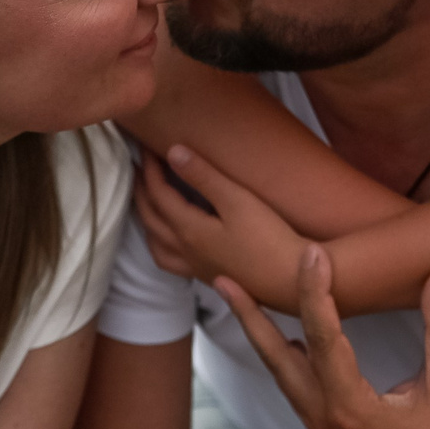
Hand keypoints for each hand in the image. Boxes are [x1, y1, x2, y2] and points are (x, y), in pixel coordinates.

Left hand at [132, 145, 311, 307]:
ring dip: (146, 219)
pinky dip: (160, 245)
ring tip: (146, 201)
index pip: (158, 194)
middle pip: (150, 217)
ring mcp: (195, 267)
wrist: (291, 281)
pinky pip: (170, 261)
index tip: (147, 147)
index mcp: (188, 230)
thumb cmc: (270, 238)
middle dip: (141, 190)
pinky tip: (171, 240)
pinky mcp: (209, 276)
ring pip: (155, 243)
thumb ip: (204, 176)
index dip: (150, 168)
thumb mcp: (238, 200)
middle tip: (138, 167)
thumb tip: (173, 151)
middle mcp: (185, 250)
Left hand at [218, 252, 429, 428]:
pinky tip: (290, 344)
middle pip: (279, 361)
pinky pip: (300, 395)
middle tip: (225, 280)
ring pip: (286, 379)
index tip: (311, 254)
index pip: (323, 339)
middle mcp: (329, 423)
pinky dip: (289, 365)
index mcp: (353, 410)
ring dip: (265, 340)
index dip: (315, 292)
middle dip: (251, 318)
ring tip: (245, 303)